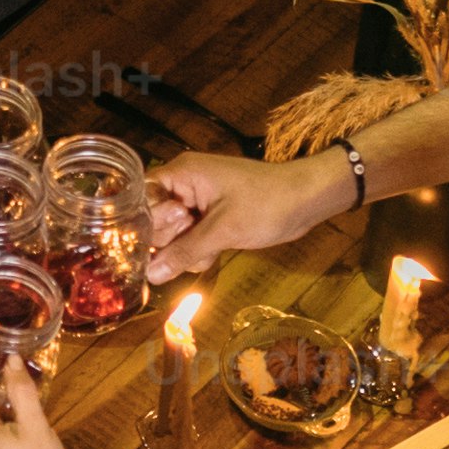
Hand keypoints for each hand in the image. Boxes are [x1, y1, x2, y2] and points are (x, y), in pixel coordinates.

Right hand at [145, 146, 343, 282]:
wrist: (307, 201)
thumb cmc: (268, 203)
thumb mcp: (223, 231)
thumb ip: (184, 252)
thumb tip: (151, 274)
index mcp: (182, 174)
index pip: (141, 198)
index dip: (144, 223)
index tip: (157, 242)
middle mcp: (184, 185)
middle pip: (154, 220)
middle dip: (172, 240)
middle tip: (198, 238)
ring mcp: (197, 201)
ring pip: (172, 234)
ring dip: (188, 249)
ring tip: (213, 247)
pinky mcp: (210, 217)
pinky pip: (190, 238)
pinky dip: (199, 250)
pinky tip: (216, 252)